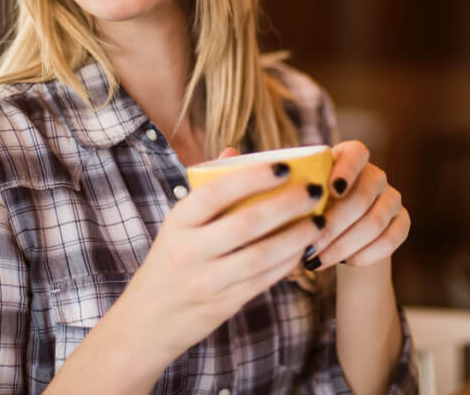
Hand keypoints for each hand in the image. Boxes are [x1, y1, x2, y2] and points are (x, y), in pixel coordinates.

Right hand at [124, 147, 324, 363]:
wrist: (150, 319)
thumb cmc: (174, 257)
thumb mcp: (179, 224)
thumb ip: (207, 189)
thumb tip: (234, 149)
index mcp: (179, 222)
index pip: (215, 193)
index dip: (252, 178)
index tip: (285, 166)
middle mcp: (190, 250)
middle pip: (245, 224)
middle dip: (287, 205)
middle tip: (315, 190)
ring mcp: (207, 280)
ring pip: (260, 256)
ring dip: (296, 236)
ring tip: (319, 221)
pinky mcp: (225, 304)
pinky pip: (264, 280)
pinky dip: (289, 262)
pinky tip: (306, 247)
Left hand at [304, 140, 409, 270]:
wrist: (338, 236)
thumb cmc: (310, 211)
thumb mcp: (301, 199)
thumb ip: (296, 197)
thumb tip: (281, 211)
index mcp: (350, 158)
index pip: (357, 153)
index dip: (347, 170)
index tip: (331, 190)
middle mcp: (375, 175)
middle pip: (362, 196)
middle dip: (333, 226)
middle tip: (308, 248)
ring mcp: (391, 198)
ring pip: (375, 222)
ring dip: (344, 245)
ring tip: (318, 260)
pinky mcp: (401, 222)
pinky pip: (391, 239)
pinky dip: (366, 254)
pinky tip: (345, 263)